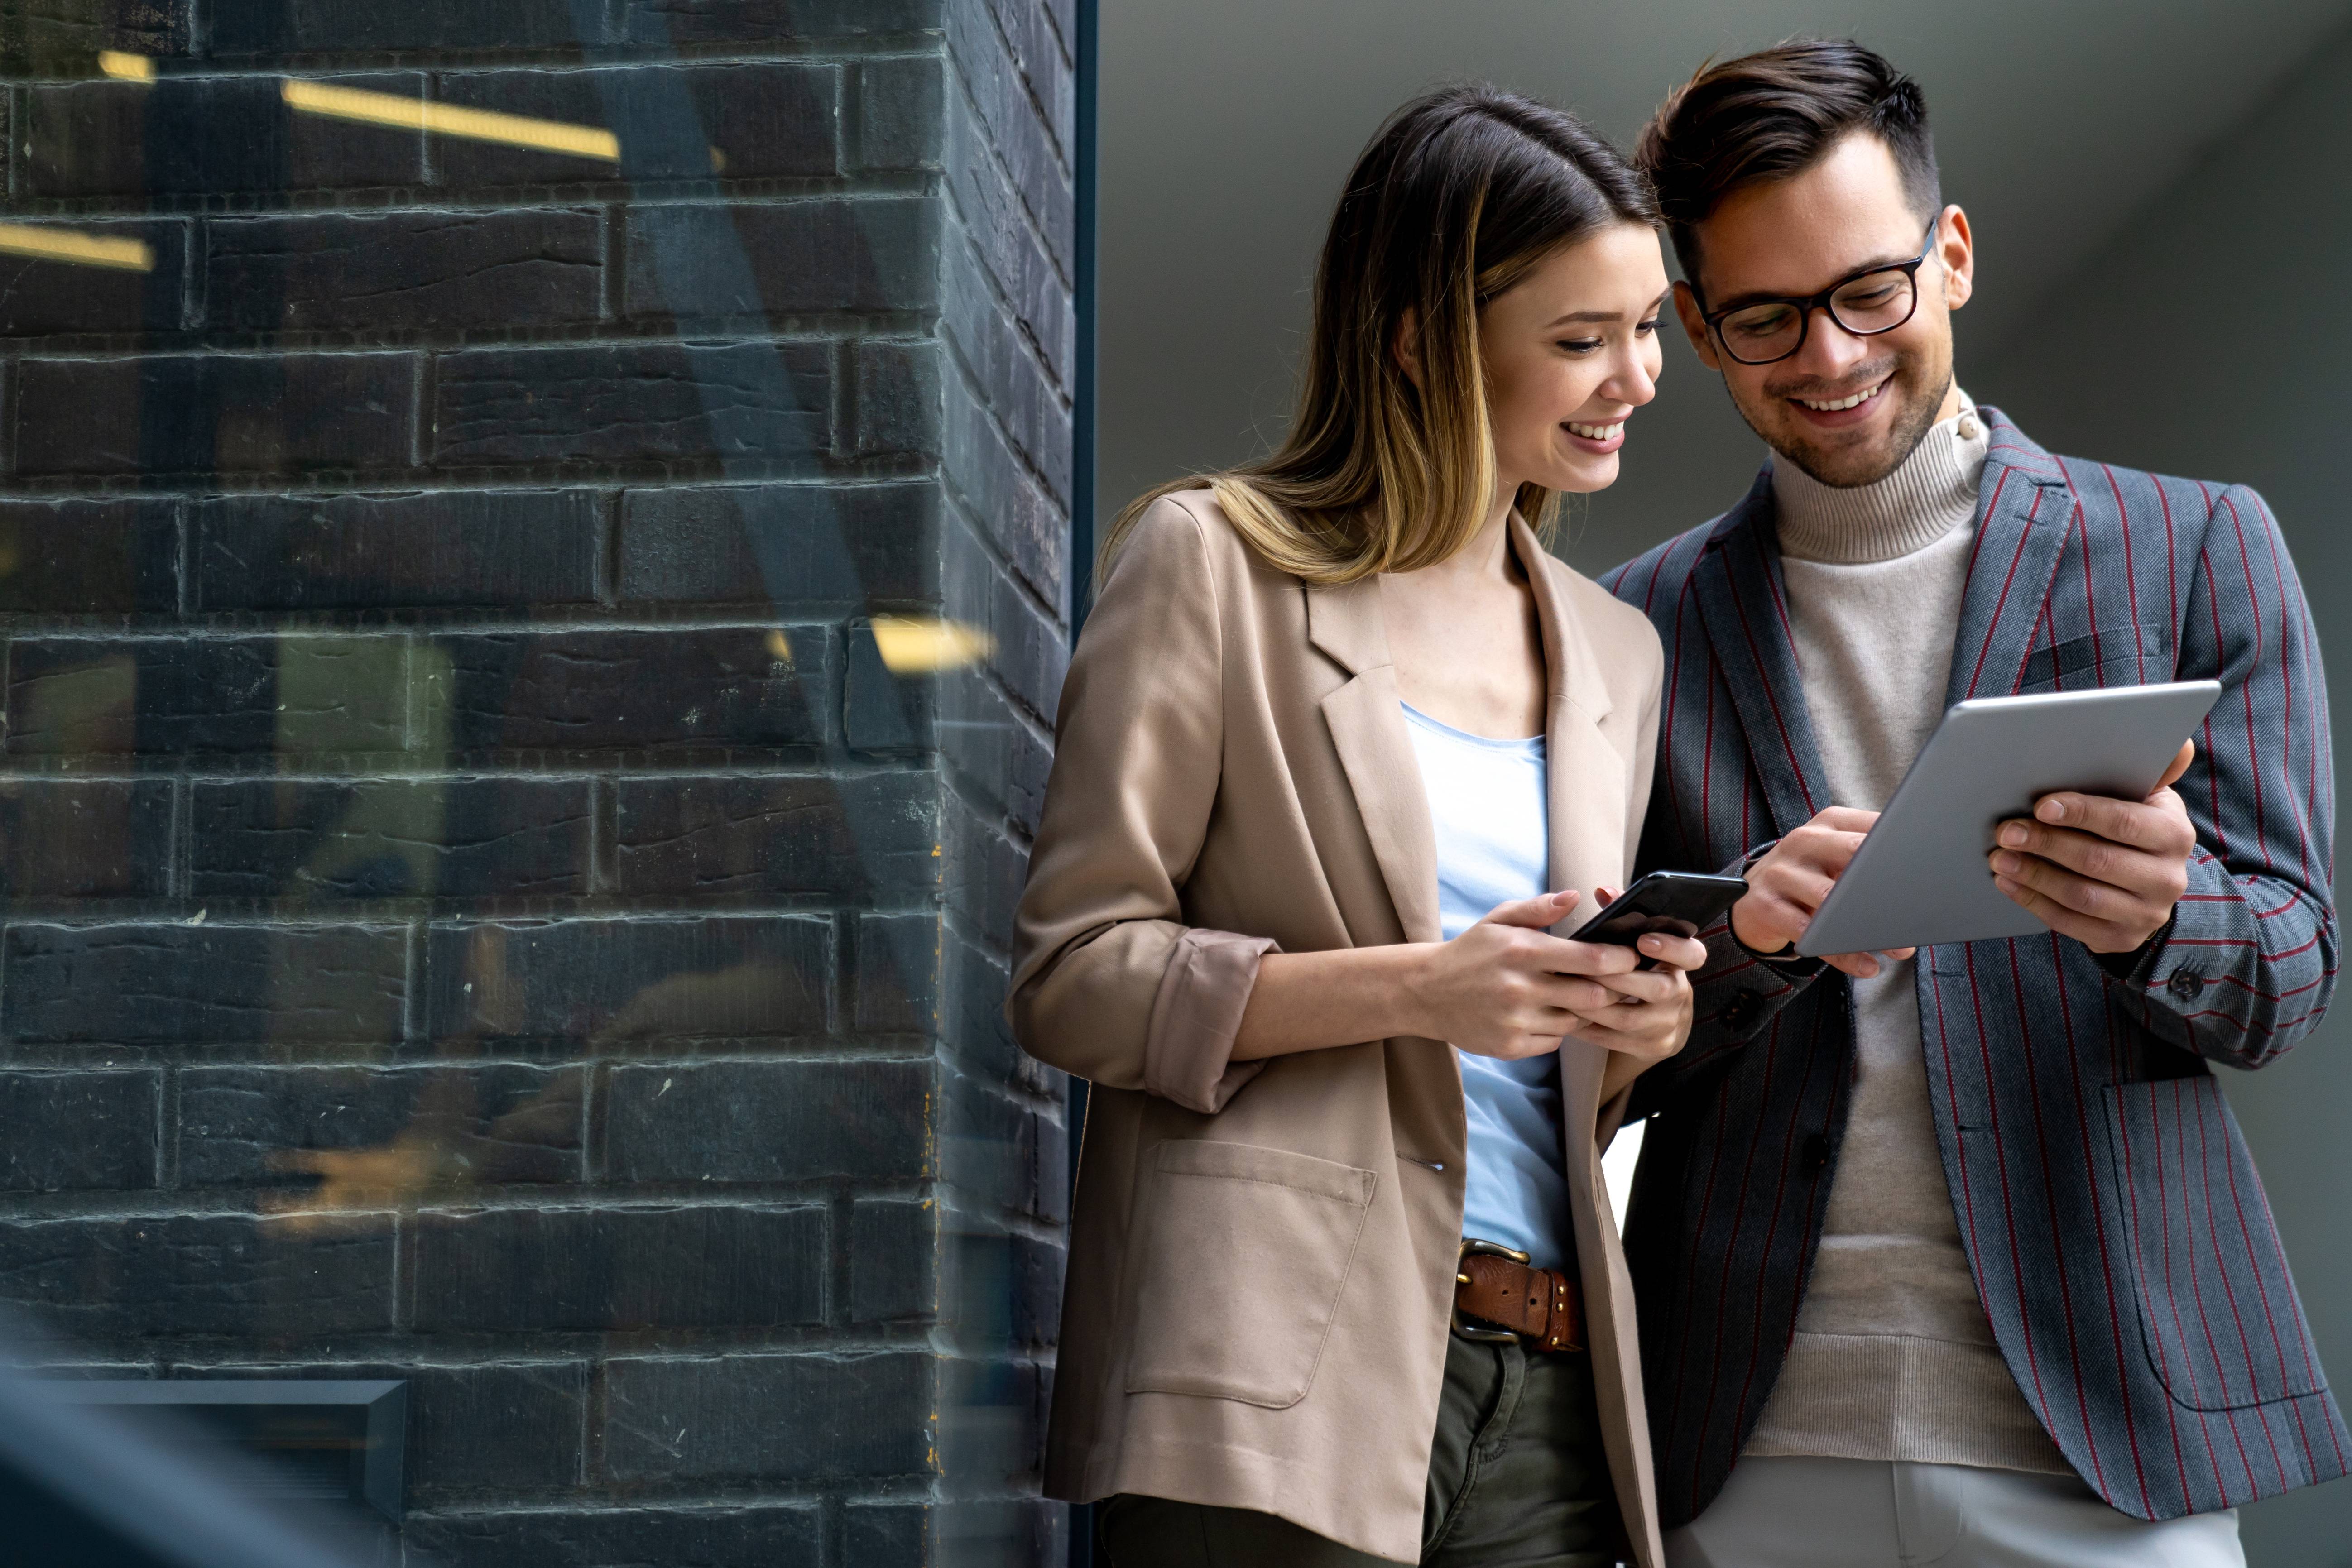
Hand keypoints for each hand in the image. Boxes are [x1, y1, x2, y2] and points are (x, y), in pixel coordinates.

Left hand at [1567, 886, 1707, 1068]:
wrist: (1658, 1024)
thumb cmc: (1640, 972)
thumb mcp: (1640, 947)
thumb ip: (1624, 917)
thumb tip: (1604, 892)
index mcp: (1680, 965)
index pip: (1693, 955)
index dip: (1671, 947)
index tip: (1642, 940)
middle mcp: (1680, 994)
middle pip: (1658, 989)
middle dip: (1618, 978)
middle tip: (1584, 968)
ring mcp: (1669, 1024)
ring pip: (1631, 1018)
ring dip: (1596, 1005)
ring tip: (1567, 992)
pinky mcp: (1654, 1047)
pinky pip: (1618, 1041)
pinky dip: (1590, 1029)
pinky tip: (1568, 1017)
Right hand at [1730, 807, 1916, 978]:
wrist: (1752, 898)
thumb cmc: (1812, 878)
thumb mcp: (1837, 860)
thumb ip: (1872, 863)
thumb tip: (1927, 889)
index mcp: (1828, 824)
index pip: (1872, 825)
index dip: (1902, 843)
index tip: (1929, 865)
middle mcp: (1802, 840)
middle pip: (1853, 853)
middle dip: (1888, 881)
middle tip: (1918, 906)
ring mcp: (1780, 872)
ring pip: (1829, 897)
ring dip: (1867, 925)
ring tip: (1900, 948)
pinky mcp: (1765, 905)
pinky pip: (1808, 933)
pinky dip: (1841, 954)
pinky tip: (1867, 966)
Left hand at [1990, 740, 2196, 953]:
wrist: (2149, 886)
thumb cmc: (2134, 825)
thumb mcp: (2148, 797)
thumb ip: (2156, 769)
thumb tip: (2178, 742)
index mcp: (2174, 834)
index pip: (2124, 822)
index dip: (2081, 813)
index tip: (2040, 805)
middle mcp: (2168, 877)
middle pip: (2098, 860)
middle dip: (2046, 844)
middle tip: (2006, 832)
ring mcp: (2147, 913)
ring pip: (2081, 896)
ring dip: (2034, 875)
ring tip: (1999, 858)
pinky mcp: (2122, 939)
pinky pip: (2070, 923)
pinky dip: (2032, 901)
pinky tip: (2007, 882)